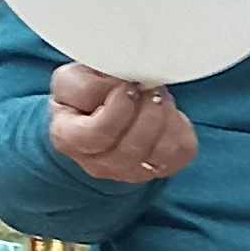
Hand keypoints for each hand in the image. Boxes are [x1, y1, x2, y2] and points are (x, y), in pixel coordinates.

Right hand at [47, 63, 195, 186]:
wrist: (104, 106)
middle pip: (132, 147)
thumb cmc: (85, 92)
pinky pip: (181, 151)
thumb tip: (121, 87)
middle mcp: (98, 164)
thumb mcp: (72, 77)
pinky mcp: (161, 169)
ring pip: (161, 152)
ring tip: (158, 94)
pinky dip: (179, 126)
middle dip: (147, 111)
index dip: (118, 110)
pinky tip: (166, 110)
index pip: (97, 134)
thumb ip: (88, 84)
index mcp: (68, 139)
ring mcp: (130, 172)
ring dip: (165, 117)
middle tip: (149, 86)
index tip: (128, 86)